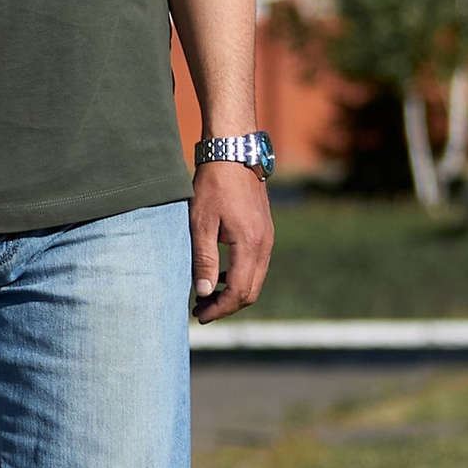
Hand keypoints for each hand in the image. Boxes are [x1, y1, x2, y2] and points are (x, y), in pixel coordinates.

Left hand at [189, 163, 272, 323]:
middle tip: (201, 310)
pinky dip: (239, 276)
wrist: (234, 152)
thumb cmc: (213, 185)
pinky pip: (256, 264)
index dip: (219, 308)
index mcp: (250, 245)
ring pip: (255, 279)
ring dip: (233, 292)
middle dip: (227, 305)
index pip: (239, 292)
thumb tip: (204, 293)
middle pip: (251, 291)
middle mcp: (264, 245)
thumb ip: (204, 260)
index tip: (199, 315)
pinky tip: (219, 273)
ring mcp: (267, 238)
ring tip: (206, 295)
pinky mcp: (264, 231)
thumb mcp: (201, 223)